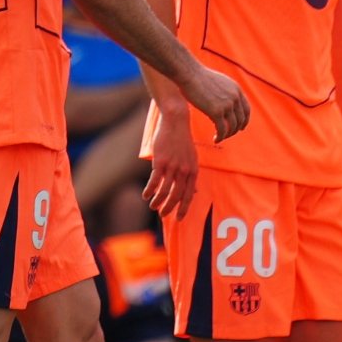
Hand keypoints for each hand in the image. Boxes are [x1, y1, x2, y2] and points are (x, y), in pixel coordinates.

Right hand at [143, 104, 203, 219]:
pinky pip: (155, 181)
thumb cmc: (182, 141)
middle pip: (177, 196)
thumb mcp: (192, 159)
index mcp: (193, 171)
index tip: (179, 219)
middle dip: (169, 208)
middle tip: (163, 215)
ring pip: (165, 190)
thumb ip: (191, 176)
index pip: (189, 195)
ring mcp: (173, 166)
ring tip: (152, 206)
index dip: (184, 208)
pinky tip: (146, 196)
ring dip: (158, 201)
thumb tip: (195, 192)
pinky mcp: (161, 162)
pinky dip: (150, 190)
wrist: (176, 123)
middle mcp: (185, 170)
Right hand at [178, 64, 249, 141]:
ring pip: (232, 126)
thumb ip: (224, 91)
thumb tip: (222, 101)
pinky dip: (220, 136)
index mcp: (236, 90)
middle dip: (236, 129)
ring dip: (228, 134)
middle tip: (229, 135)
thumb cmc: (198, 77)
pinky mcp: (216, 112)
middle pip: (240, 119)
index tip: (241, 127)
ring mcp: (227, 105)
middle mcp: (235, 98)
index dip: (245, 120)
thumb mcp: (218, 82)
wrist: (189, 74)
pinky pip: (222, 129)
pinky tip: (216, 139)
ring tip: (220, 137)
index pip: (246, 109)